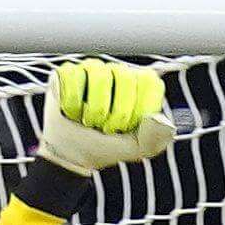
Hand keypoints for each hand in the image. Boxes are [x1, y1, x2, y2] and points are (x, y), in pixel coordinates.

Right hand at [36, 57, 172, 174]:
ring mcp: (92, 70)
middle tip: (107, 128)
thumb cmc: (103, 147)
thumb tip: (158, 119)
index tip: (128, 126)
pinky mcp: (66, 72)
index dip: (138, 108)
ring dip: (94, 110)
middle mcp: (117, 73)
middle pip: (125, 77)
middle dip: (116, 113)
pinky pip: (74, 79)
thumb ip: (154, 138)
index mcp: (139, 86)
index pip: (148, 81)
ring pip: (100, 77)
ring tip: (88, 121)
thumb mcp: (134, 149)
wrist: (69, 154)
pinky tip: (72, 112)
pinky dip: (72, 105)